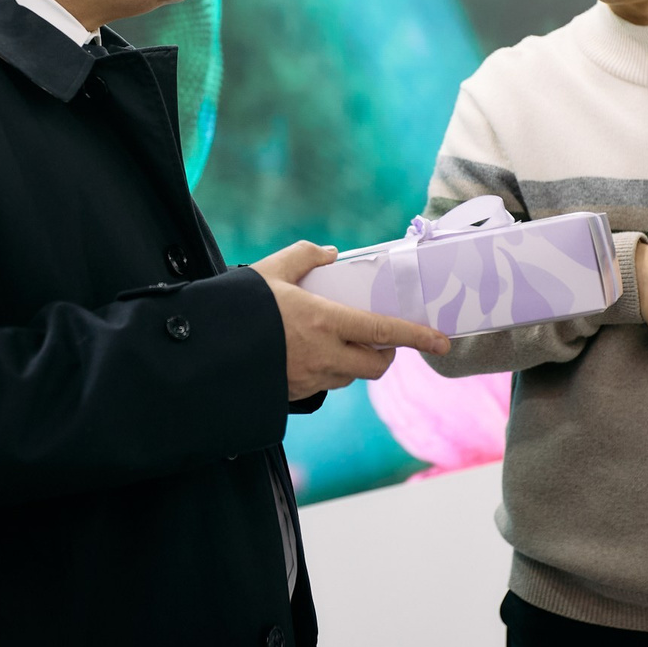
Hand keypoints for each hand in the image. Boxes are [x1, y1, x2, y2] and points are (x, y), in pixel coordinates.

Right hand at [251, 241, 451, 400]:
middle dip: (386, 355)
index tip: (442, 342)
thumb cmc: (239, 305)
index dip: (418, 337)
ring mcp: (309, 378)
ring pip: (350, 376)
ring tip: (338, 342)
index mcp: (325, 321)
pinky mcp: (294, 393)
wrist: (205, 349)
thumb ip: (305, 256)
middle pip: (376, 365)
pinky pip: (324, 384)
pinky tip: (308, 354)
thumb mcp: (271, 270)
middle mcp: (323, 354)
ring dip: (354, 363)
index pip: (384, 332)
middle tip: (381, 339)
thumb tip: (331, 253)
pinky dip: (328, 370)